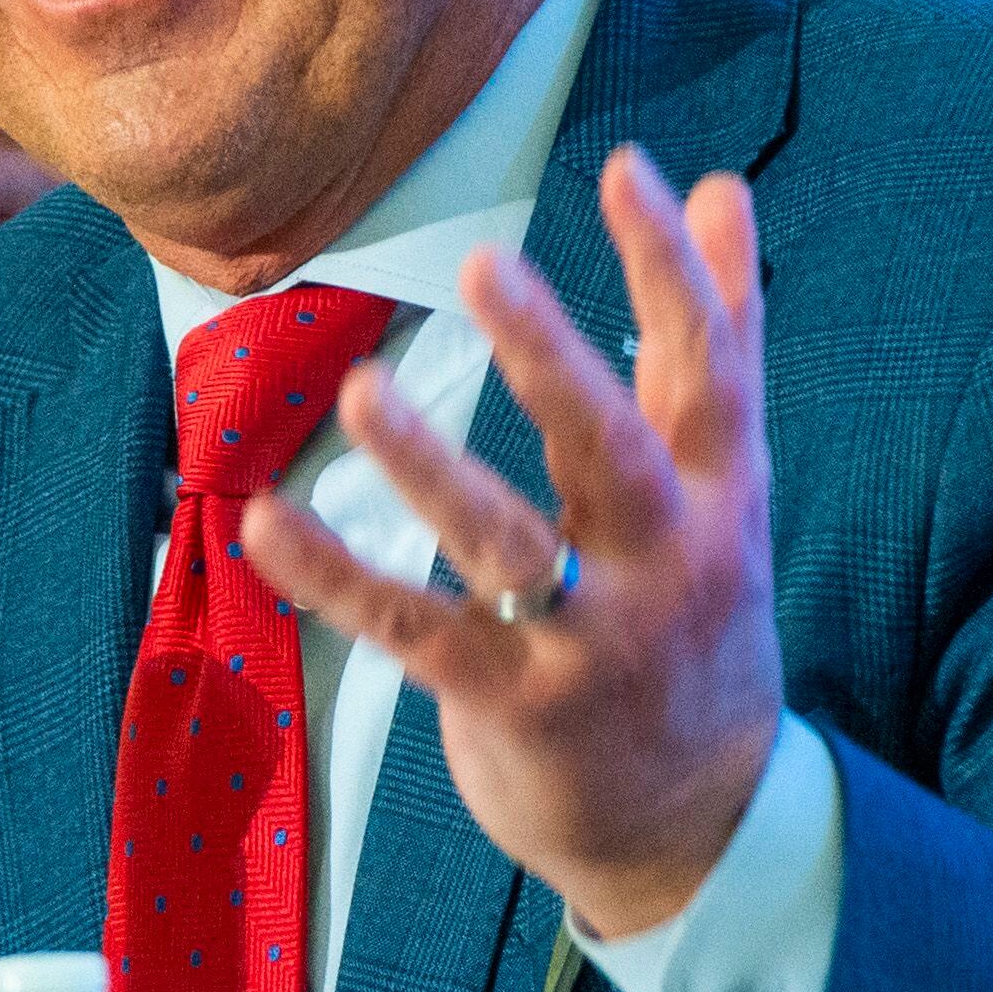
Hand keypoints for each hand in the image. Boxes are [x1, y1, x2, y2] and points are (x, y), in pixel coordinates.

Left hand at [242, 145, 782, 941]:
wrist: (700, 823)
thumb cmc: (698, 621)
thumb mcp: (729, 483)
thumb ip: (718, 335)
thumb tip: (717, 187)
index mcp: (721, 497)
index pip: (708, 370)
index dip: (673, 272)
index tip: (633, 168)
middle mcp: (663, 564)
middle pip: (611, 449)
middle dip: (549, 358)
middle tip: (483, 265)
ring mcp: (586, 640)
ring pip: (504, 544)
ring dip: (431, 468)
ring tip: (366, 390)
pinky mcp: (510, 704)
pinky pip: (412, 630)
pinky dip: (335, 579)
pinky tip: (263, 522)